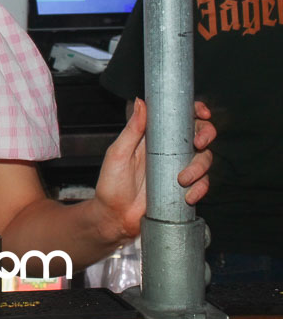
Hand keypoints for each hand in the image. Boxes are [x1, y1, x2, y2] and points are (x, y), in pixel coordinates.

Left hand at [92, 99, 215, 242]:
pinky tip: (188, 195)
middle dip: (206, 134)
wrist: (115, 217)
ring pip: (204, 159)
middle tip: (199, 142)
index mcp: (153, 137)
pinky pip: (202, 184)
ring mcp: (178, 169)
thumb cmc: (111, 183)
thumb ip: (132, 129)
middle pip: (199, 135)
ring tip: (182, 178)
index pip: (179, 117)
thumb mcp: (118, 153)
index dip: (195, 111)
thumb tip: (141, 101)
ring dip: (200, 167)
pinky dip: (200, 188)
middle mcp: (169, 150)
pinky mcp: (183, 188)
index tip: (202, 112)